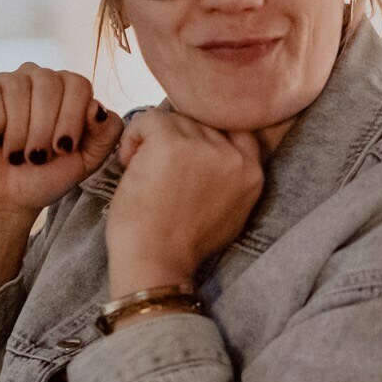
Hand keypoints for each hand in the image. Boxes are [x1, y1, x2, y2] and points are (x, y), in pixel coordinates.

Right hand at [0, 65, 123, 223]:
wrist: (3, 200)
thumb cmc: (43, 177)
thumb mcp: (85, 161)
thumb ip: (105, 134)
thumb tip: (97, 107)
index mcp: (66, 89)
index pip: (78, 84)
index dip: (72, 119)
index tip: (62, 149)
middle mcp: (36, 78)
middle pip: (49, 84)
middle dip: (44, 129)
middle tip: (36, 157)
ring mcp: (4, 82)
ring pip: (18, 89)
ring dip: (19, 133)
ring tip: (15, 155)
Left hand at [105, 110, 263, 298]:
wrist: (156, 263)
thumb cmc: (181, 244)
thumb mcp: (229, 212)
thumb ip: (231, 177)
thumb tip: (215, 147)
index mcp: (252, 172)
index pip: (236, 128)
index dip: (205, 137)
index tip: (185, 154)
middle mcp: (233, 156)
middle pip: (200, 123)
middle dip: (176, 141)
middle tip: (158, 172)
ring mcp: (203, 147)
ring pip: (173, 119)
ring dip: (152, 141)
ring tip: (143, 172)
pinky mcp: (171, 143)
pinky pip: (148, 120)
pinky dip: (134, 136)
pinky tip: (128, 163)